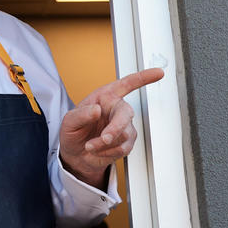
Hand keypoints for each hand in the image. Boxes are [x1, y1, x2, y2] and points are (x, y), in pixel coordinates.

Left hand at [59, 67, 164, 187]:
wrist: (76, 154)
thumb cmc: (73, 132)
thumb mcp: (69, 121)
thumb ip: (81, 115)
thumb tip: (96, 110)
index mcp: (105, 97)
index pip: (126, 84)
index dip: (143, 78)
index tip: (158, 73)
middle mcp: (116, 109)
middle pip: (126, 113)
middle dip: (115, 128)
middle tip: (104, 139)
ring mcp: (124, 126)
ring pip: (123, 134)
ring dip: (104, 144)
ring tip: (90, 146)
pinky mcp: (126, 142)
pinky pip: (122, 148)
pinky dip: (107, 152)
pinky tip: (97, 150)